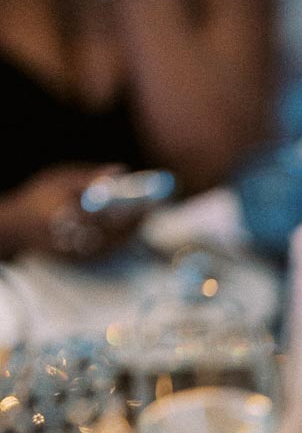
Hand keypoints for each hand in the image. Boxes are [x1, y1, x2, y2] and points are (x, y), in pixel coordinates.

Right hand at [0, 165, 143, 259]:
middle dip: (136, 220)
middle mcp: (72, 233)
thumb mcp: (61, 177)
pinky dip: (121, 242)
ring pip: (114, 244)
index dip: (132, 206)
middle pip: (115, 230)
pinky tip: (130, 233)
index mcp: (68, 209)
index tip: (150, 199)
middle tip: (152, 210)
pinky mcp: (78, 261)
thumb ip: (90, 175)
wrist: (18, 227)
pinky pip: (106, 253)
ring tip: (143, 219)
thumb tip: (122, 171)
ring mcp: (76, 250)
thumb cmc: (40, 196)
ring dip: (132, 233)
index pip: (110, 209)